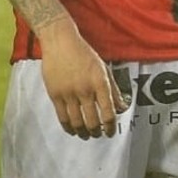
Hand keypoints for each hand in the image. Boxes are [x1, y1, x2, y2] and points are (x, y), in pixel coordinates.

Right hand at [38, 19, 127, 138]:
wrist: (60, 42)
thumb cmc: (83, 53)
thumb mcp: (103, 68)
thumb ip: (113, 89)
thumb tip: (122, 107)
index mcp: (100, 83)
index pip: (108, 113)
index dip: (111, 127)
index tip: (111, 132)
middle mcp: (85, 90)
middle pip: (93, 121)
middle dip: (97, 132)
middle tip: (98, 134)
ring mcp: (69, 93)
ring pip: (77, 122)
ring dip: (83, 132)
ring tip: (86, 134)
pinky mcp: (55, 95)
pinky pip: (62, 117)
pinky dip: (68, 127)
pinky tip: (72, 130)